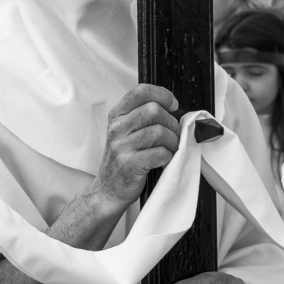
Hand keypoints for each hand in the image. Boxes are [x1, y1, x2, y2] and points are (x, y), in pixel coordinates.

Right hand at [85, 84, 180, 210]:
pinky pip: (160, 153)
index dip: (162, 94)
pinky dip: (169, 157)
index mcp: (117, 116)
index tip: (173, 105)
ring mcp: (122, 146)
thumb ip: (143, 117)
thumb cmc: (124, 160)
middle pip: (154, 110)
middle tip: (175, 135)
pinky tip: (164, 161)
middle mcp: (117, 128)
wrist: (108, 191)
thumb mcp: (126, 133)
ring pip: (159, 131)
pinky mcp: (130, 164)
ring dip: (173, 142)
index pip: (140, 91)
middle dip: (172, 123)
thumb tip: (174, 108)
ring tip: (171, 149)